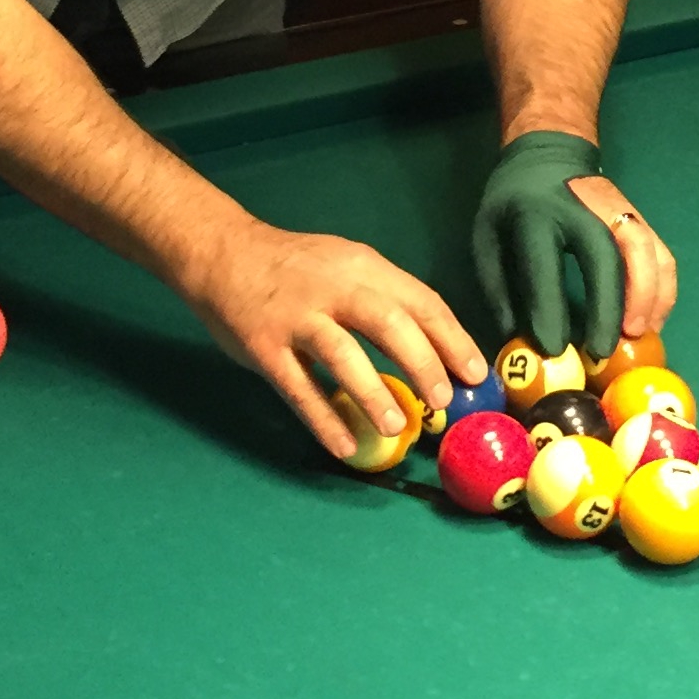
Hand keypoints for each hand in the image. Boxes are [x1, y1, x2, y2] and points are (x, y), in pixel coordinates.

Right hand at [177, 220, 483, 462]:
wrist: (222, 252)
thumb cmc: (295, 268)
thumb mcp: (345, 265)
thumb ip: (383, 300)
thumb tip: (436, 352)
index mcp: (363, 267)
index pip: (420, 301)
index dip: (453, 340)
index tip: (476, 375)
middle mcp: (333, 287)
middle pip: (388, 323)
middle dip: (424, 364)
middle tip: (444, 402)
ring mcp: (296, 317)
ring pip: (343, 354)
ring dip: (373, 393)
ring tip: (398, 427)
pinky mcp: (264, 346)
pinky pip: (298, 388)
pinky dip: (324, 419)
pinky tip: (345, 445)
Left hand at [475, 131, 671, 359]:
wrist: (550, 152)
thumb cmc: (513, 203)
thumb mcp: (486, 238)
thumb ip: (499, 289)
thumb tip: (518, 342)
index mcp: (536, 213)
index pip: (545, 266)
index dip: (550, 310)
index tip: (553, 350)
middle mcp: (583, 210)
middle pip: (608, 257)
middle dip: (610, 308)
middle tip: (605, 351)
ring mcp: (618, 211)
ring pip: (647, 253)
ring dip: (648, 299)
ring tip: (638, 338)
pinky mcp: (639, 219)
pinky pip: (662, 255)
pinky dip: (663, 291)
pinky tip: (653, 320)